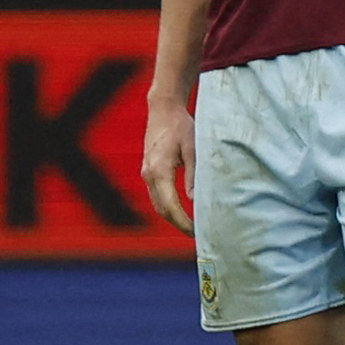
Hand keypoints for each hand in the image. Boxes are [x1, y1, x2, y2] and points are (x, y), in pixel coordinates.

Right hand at [141, 92, 194, 234]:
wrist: (163, 110)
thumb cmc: (181, 126)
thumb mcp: (194, 148)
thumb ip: (194, 174)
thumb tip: (194, 200)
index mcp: (160, 170)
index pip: (170, 206)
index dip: (183, 222)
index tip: (197, 232)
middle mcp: (149, 174)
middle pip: (161, 209)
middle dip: (178, 224)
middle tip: (197, 234)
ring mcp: (146, 173)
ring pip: (157, 204)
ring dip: (172, 217)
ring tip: (192, 227)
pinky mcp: (148, 171)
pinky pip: (157, 195)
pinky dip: (168, 207)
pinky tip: (182, 212)